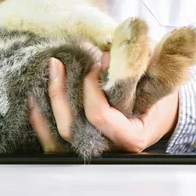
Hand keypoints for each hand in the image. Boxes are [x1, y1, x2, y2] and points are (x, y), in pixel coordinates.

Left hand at [27, 55, 179, 153]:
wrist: (163, 115)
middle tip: (57, 65)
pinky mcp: (83, 144)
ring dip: (46, 105)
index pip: (100, 115)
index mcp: (131, 136)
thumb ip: (136, 65)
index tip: (96, 64)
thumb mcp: (157, 81)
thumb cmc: (161, 97)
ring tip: (40, 78)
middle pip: (71, 128)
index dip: (92, 87)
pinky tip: (33, 99)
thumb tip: (109, 46)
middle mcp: (109, 148)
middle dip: (60, 93)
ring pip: (59, 136)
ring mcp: (94, 148)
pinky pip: (54, 143)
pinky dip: (40, 123)